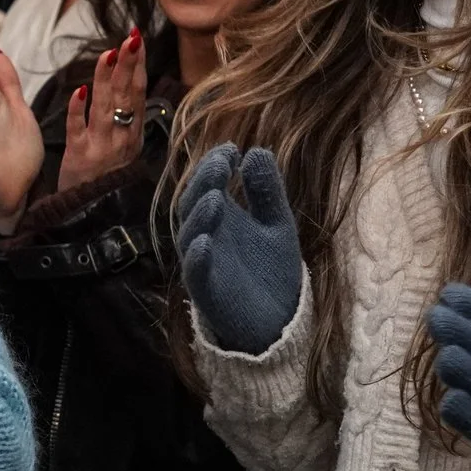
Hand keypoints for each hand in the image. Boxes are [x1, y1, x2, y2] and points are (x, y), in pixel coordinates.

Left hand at [58, 30, 147, 195]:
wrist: (91, 214)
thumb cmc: (106, 178)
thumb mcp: (125, 148)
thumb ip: (127, 118)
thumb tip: (131, 84)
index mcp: (133, 133)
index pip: (137, 93)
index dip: (138, 66)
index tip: (137, 41)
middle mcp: (121, 137)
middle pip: (125, 95)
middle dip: (128, 65)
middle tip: (131, 38)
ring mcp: (100, 146)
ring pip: (104, 107)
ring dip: (106, 79)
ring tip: (108, 53)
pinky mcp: (78, 156)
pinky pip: (77, 129)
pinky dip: (78, 110)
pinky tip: (79, 90)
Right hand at [175, 144, 303, 354]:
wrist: (281, 321)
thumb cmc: (273, 270)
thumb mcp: (277, 223)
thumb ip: (266, 191)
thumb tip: (257, 150)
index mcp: (220, 217)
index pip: (207, 184)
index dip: (214, 165)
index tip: (232, 150)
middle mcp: (205, 236)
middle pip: (192, 204)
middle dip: (204, 182)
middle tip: (222, 164)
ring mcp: (203, 264)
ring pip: (189, 235)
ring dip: (199, 216)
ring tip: (216, 198)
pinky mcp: (207, 292)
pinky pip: (194, 274)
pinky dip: (196, 258)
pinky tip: (205, 244)